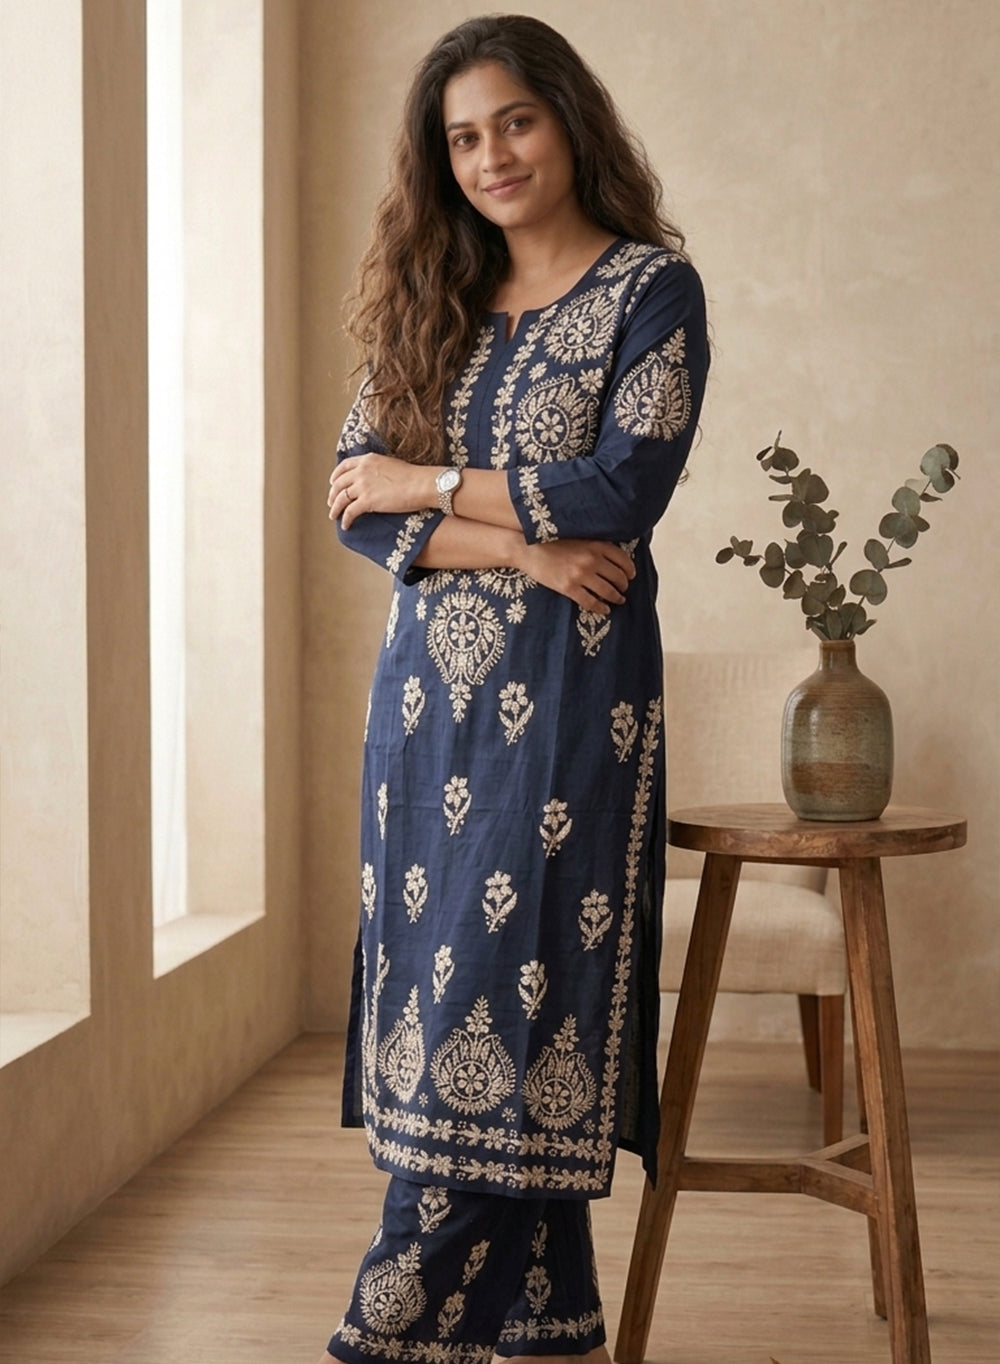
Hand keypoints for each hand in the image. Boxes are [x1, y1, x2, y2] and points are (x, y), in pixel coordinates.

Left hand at [329, 454, 437, 528]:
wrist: (421, 484)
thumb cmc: (413, 476)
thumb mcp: (390, 464)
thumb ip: (377, 469)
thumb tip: (375, 478)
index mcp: (367, 460)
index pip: (344, 466)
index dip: (336, 475)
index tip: (333, 483)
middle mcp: (361, 471)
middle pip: (339, 483)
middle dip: (333, 494)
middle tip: (331, 502)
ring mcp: (363, 486)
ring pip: (340, 498)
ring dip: (335, 508)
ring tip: (333, 516)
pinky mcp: (367, 501)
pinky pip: (350, 512)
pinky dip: (345, 519)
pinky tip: (345, 525)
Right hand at [519, 539, 635, 613]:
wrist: (528, 548)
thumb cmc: (552, 541)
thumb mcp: (579, 536)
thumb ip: (596, 545)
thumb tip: (614, 558)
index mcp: (596, 544)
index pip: (623, 560)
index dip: (630, 571)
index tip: (631, 576)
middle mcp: (591, 559)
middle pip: (618, 577)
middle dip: (624, 586)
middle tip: (624, 589)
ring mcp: (580, 575)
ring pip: (607, 591)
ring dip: (616, 597)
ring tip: (618, 600)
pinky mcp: (568, 588)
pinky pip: (591, 602)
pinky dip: (601, 608)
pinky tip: (605, 610)